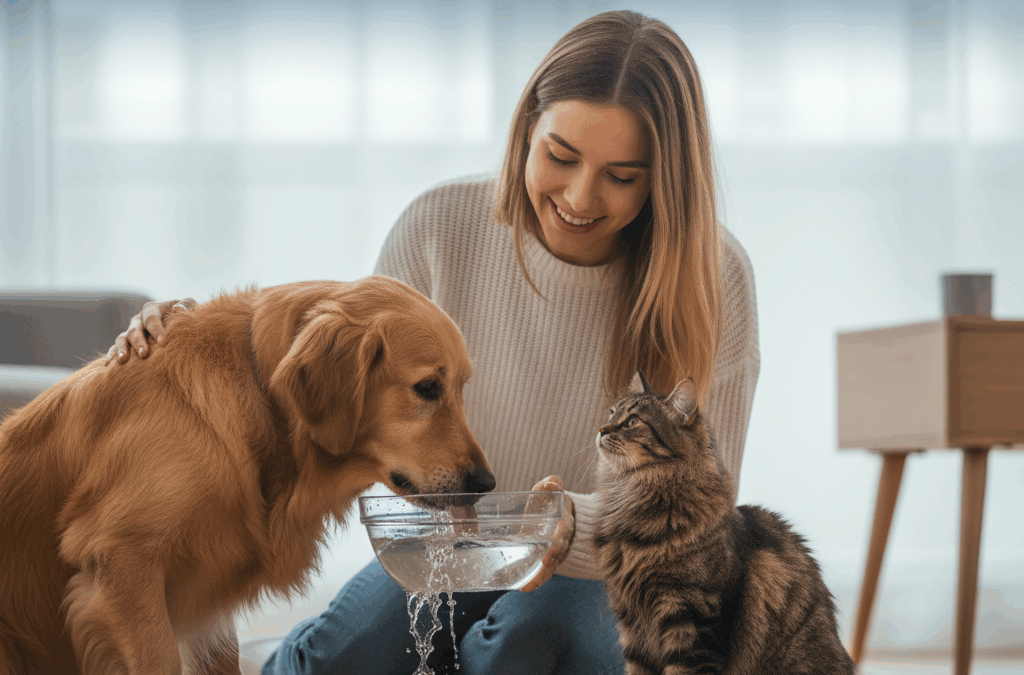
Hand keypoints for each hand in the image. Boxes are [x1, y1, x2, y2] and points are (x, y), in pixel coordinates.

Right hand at [104, 297, 196, 365]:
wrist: (179, 326)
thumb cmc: (185, 316)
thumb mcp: (190, 306)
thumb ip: (187, 304)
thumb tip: (178, 310)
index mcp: (153, 309)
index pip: (151, 318)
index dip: (156, 329)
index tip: (163, 341)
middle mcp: (138, 320)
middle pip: (135, 330)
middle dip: (139, 342)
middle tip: (144, 354)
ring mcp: (131, 331)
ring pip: (122, 339)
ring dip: (122, 349)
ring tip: (123, 361)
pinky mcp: (126, 343)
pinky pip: (115, 348)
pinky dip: (112, 355)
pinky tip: (109, 366)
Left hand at [519, 475, 574, 592]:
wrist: (554, 512)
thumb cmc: (548, 500)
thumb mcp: (548, 489)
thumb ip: (551, 483)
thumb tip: (551, 483)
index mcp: (565, 519)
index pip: (565, 528)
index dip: (560, 535)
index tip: (554, 542)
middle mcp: (564, 537)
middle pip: (560, 550)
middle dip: (552, 558)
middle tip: (543, 564)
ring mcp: (557, 549)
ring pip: (553, 564)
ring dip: (542, 575)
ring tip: (528, 585)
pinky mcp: (548, 558)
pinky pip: (545, 571)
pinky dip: (536, 580)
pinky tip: (524, 587)